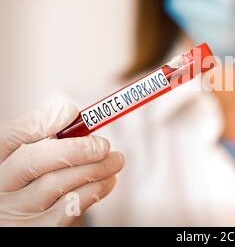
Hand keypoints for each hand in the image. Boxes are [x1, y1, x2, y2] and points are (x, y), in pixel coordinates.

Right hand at [0, 103, 123, 225]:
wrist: (38, 216)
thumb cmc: (42, 175)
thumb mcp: (39, 152)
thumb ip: (49, 131)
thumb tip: (69, 113)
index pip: (12, 136)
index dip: (41, 122)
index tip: (72, 113)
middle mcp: (0, 185)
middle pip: (33, 161)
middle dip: (75, 149)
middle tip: (104, 145)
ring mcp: (15, 210)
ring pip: (56, 184)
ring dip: (95, 168)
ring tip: (116, 160)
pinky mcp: (37, 229)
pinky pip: (69, 207)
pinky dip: (95, 190)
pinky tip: (108, 181)